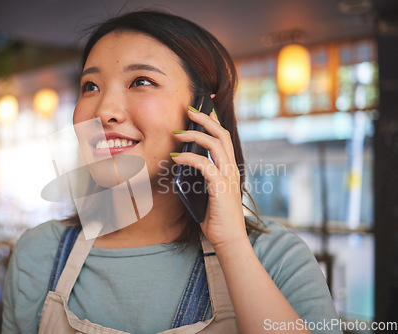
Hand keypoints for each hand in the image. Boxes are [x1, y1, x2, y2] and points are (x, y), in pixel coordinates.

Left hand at [171, 106, 247, 248]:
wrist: (228, 239)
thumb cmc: (216, 218)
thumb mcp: (206, 192)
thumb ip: (200, 177)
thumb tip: (182, 165)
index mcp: (229, 169)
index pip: (223, 138)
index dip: (214, 120)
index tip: (202, 108)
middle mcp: (232, 169)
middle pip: (221, 134)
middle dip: (205, 119)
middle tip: (188, 110)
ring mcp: (228, 177)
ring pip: (215, 144)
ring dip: (195, 135)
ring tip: (178, 133)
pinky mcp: (221, 187)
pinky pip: (205, 165)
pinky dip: (189, 158)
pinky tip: (176, 158)